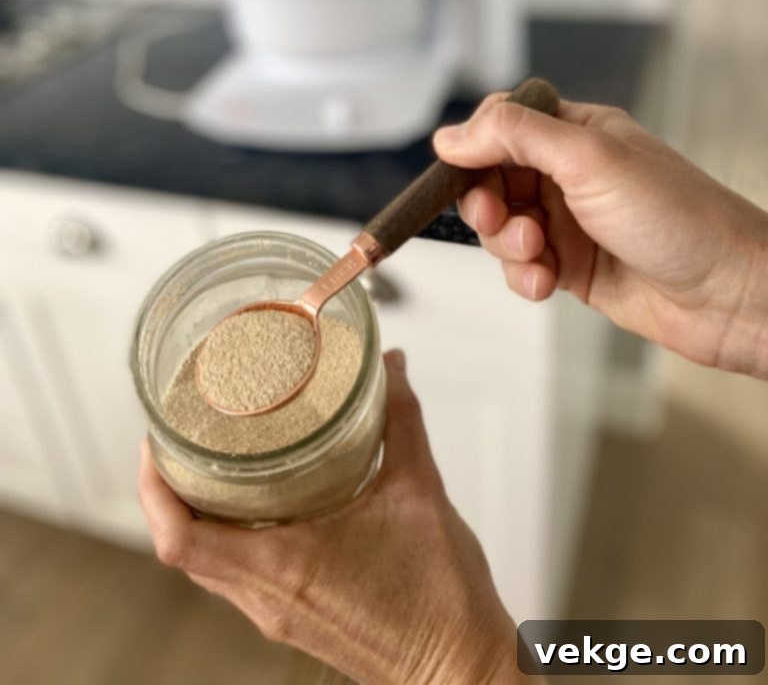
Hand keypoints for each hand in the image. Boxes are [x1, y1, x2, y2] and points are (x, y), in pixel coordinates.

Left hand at [139, 351, 524, 684]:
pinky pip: (235, 578)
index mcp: (284, 566)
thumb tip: (390, 366)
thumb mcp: (421, 493)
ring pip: (206, 564)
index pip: (179, 536)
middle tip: (176, 438)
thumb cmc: (442, 599)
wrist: (462, 671)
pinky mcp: (293, 619)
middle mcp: (267, 597)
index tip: (154, 441)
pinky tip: (254, 504)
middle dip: (166, 493)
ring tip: (207, 462)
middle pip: (181, 548)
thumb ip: (401, 421)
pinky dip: (226, 538)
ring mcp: (276, 614)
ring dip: (194, 516)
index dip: (152, 488)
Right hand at [434, 96, 767, 377]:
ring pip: (502, 228)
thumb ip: (515, 137)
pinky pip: (522, 268)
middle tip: (501, 221)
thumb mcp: (589, 158)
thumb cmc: (679, 218)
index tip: (460, 172)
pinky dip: (524, 277)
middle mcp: (569, 174)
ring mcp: (570, 222)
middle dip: (488, 205)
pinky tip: (546, 284)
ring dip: (506, 245)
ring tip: (539, 257)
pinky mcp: (572, 267)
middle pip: (492, 180)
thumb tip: (449, 136)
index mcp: (577, 132)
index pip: (502, 125)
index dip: (474, 148)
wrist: (730, 294)